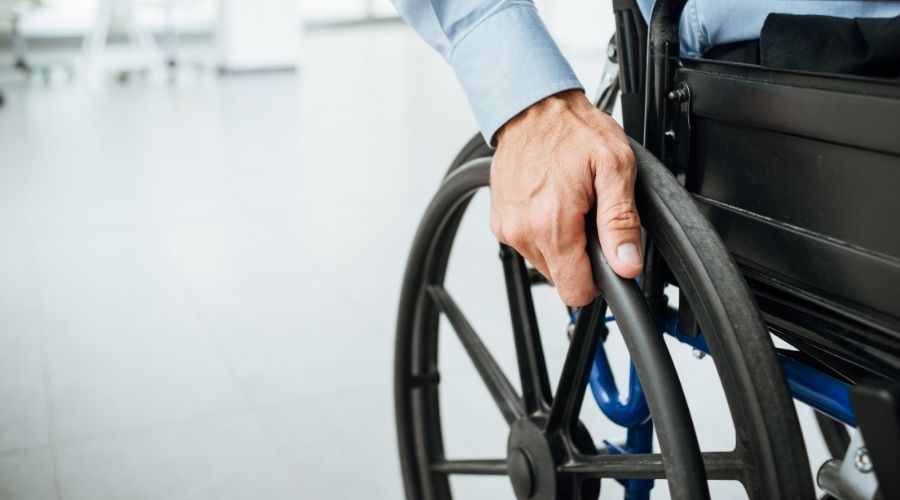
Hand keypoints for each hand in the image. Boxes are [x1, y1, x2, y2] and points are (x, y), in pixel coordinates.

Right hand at [490, 89, 641, 305]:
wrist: (532, 108)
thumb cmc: (572, 131)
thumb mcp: (614, 168)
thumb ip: (621, 222)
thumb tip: (627, 264)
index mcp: (552, 224)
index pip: (575, 291)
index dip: (598, 280)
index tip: (604, 255)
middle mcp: (523, 231)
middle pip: (561, 277)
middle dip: (581, 254)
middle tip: (588, 215)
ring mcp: (508, 228)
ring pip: (545, 262)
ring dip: (562, 242)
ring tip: (568, 203)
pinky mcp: (499, 222)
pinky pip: (528, 244)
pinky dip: (543, 230)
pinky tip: (550, 201)